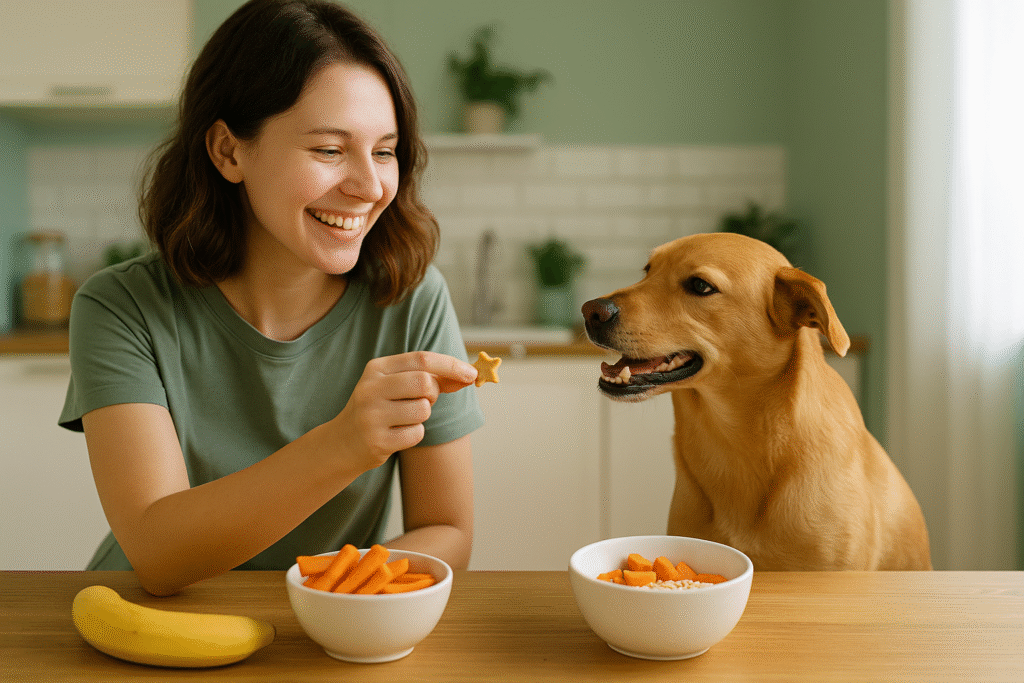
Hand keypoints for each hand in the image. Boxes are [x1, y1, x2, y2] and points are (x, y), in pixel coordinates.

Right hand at [329, 352, 476, 470]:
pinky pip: (416, 434)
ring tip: (404, 418)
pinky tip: (396, 434)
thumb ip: (428, 377)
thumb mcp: (395, 385)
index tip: (472, 374)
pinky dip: (414, 434)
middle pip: (425, 383)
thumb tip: (468, 376)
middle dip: (434, 393)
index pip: (422, 359)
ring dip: (422, 416)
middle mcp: (370, 388)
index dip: (451, 365)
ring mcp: (372, 415)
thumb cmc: (380, 408)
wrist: (342, 442)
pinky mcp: (376, 441)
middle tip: (425, 400)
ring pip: (423, 410)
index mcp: (376, 368)